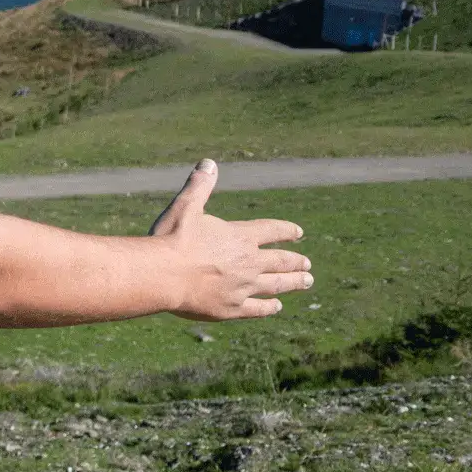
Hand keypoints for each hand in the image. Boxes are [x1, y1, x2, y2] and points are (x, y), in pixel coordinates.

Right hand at [149, 159, 312, 321]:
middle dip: (296, 261)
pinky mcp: (233, 308)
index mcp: (240, 236)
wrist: (163, 275)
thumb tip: (209, 163)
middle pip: (281, 261)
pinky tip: (276, 307)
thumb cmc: (172, 239)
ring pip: (276, 285)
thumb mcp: (185, 208)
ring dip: (293, 283)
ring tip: (307, 281)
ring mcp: (243, 287)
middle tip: (307, 264)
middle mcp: (249, 262)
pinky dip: (269, 307)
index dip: (286, 230)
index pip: (272, 231)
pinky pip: (258, 309)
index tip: (298, 233)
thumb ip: (200, 187)